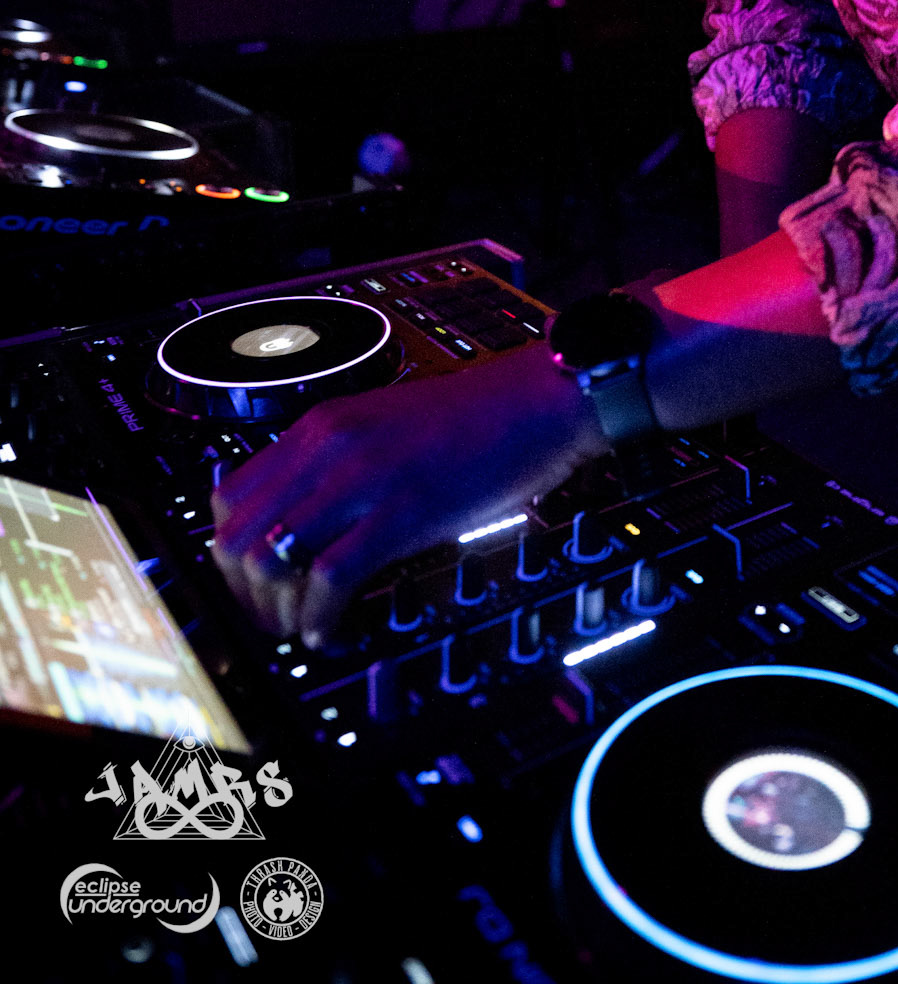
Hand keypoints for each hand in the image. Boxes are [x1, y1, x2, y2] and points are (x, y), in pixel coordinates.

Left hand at [210, 344, 596, 645]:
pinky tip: (332, 630)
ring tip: (303, 628)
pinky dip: (319, 618)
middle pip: (237, 536)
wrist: (534, 402)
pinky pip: (330, 578)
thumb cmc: (471, 421)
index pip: (229, 498)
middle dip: (245, 595)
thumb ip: (335, 463)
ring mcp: (362, 478)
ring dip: (278, 612)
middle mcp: (328, 448)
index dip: (231, 555)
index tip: (257, 585)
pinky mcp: (403, 511)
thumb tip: (303, 525)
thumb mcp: (380, 427)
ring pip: (272, 559)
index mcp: (319, 427)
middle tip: (275, 619)